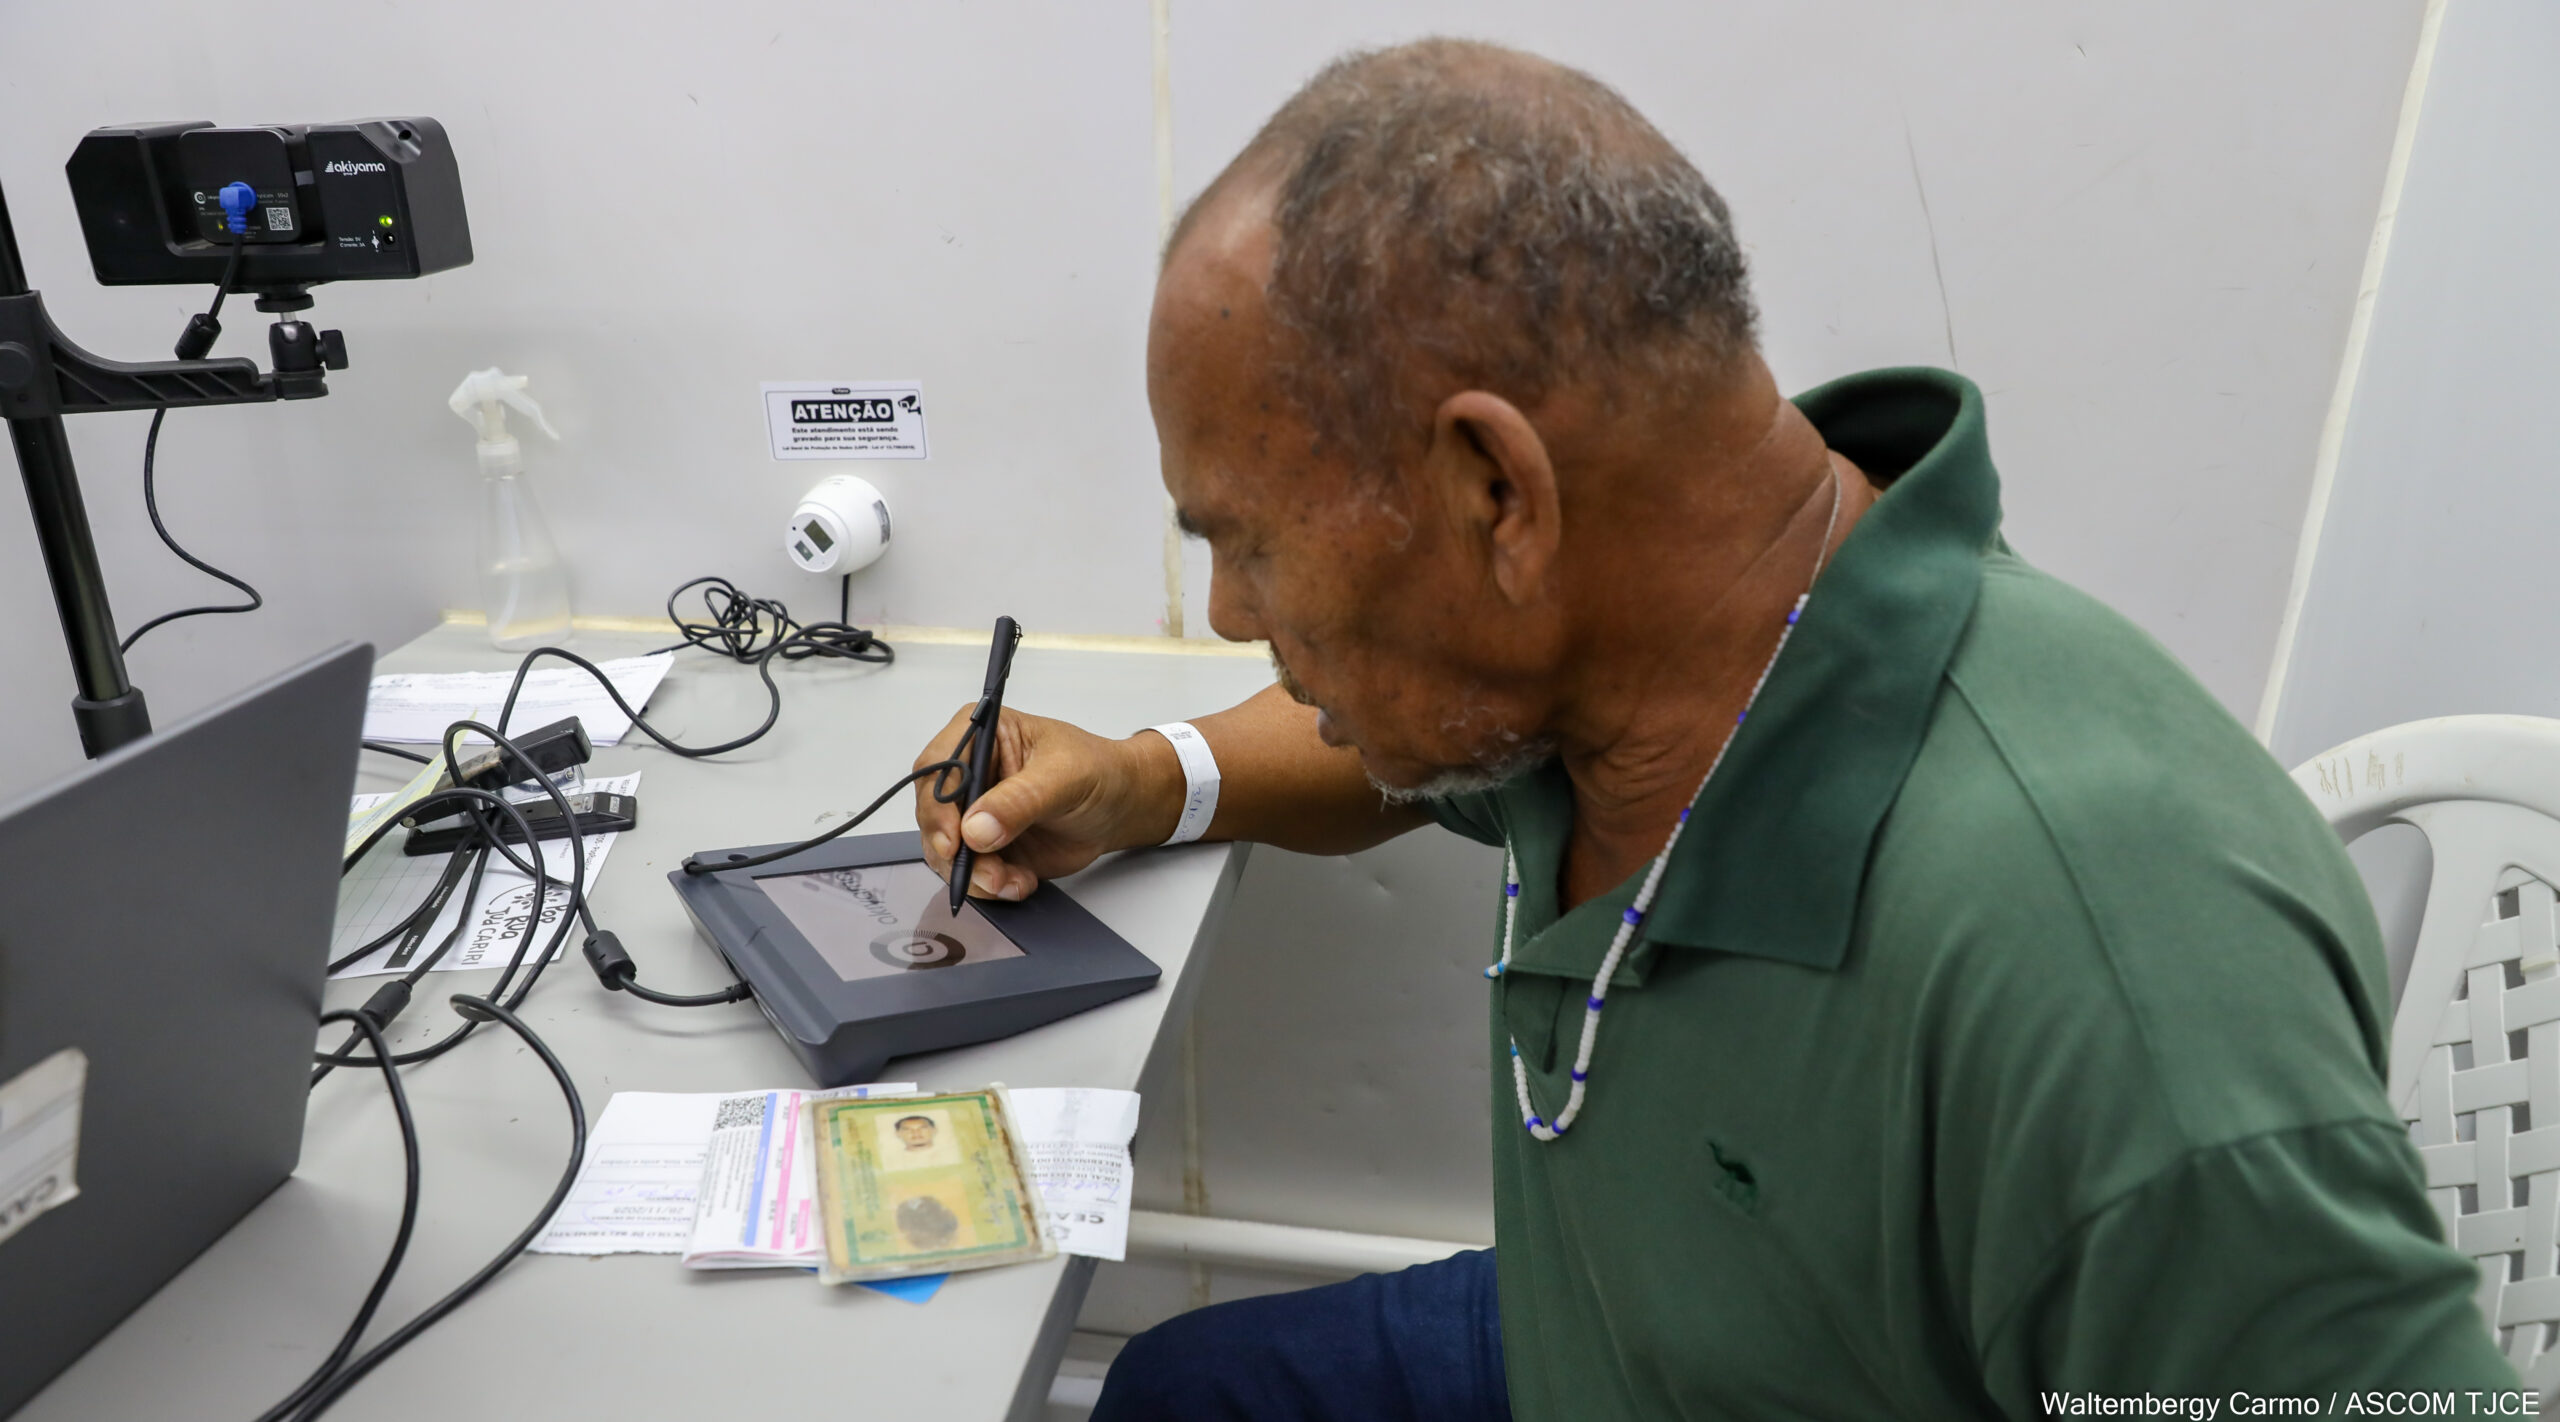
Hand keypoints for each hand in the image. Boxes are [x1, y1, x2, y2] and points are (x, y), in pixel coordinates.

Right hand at [912, 705, 1180, 900]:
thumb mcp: (1065, 776)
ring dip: (976, 874)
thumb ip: (1020, 800)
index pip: (937, 767)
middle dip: (955, 851)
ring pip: (947, 850)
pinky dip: (990, 885)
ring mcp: (975, 811)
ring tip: (1011, 881)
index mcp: (981, 734)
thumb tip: (976, 827)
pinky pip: (969, 871)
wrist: (1122, 806)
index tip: (954, 839)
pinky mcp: (986, 845)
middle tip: (986, 873)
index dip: (937, 806)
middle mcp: (970, 772)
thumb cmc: (1099, 772)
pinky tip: (1020, 882)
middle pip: (933, 815)